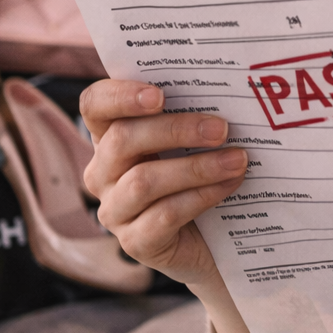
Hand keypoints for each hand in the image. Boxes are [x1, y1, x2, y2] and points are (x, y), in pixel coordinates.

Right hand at [81, 78, 244, 283]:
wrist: (215, 240)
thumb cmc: (201, 176)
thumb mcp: (193, 142)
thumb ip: (194, 115)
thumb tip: (227, 89)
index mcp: (110, 136)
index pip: (95, 105)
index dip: (120, 96)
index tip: (160, 95)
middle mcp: (102, 172)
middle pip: (122, 140)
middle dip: (175, 130)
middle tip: (222, 128)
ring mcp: (115, 211)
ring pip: (143, 181)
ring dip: (196, 167)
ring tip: (237, 159)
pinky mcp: (135, 243)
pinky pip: (164, 215)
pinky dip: (202, 196)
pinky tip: (230, 184)